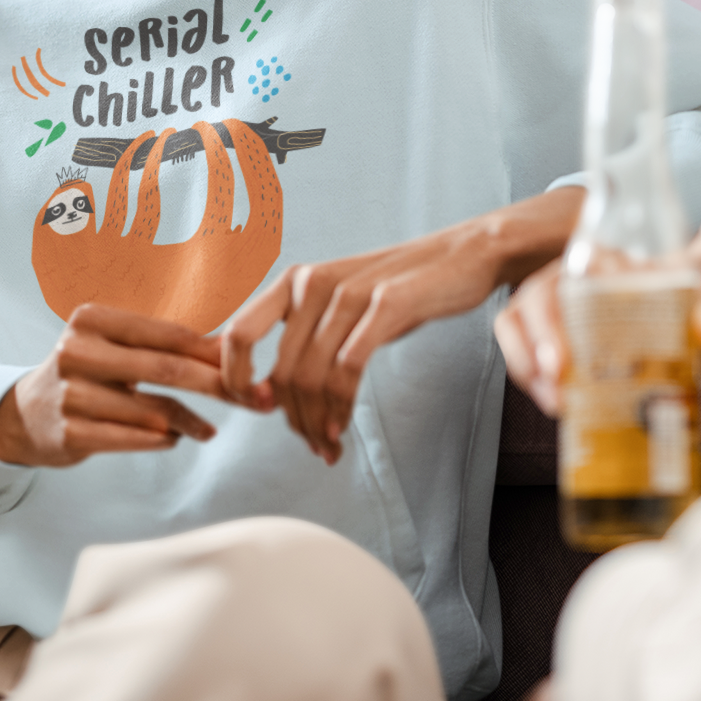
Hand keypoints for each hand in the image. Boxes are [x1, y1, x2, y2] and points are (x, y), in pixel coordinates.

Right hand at [0, 303, 224, 466]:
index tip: (245, 365)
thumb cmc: (88, 371)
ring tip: (210, 429)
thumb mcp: (115, 346)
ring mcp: (70, 394)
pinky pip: (133, 438)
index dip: (211, 351)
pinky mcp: (69, 433)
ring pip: (153, 410)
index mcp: (92, 318)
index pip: (167, 334)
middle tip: (248, 399)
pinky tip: (176, 437)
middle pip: (165, 368)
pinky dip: (162, 439)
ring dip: (191, 422)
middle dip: (215, 385)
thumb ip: (163, 345)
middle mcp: (77, 351)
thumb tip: (229, 348)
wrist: (25, 415)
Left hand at [221, 188, 585, 463]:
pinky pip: (349, 369)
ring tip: (329, 445)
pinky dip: (341, 407)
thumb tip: (274, 396)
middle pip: (280, 370)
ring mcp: (350, 292)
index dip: (237, 382)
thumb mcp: (341, 303)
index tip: (260, 412)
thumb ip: (306, 337)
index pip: (237, 334)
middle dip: (291, 419)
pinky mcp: (387, 304)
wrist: (462, 254)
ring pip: (311, 376)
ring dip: (316, 422)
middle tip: (311, 444)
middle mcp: (312, 281)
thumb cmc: (400, 287)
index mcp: (294, 280)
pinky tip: (343, 428)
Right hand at [494, 195, 700, 416]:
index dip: (553, 317)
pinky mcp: (558, 334)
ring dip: (526, 364)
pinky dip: (535, 379)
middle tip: (558, 381)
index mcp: (605, 258)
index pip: (562, 276)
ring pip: (517, 323)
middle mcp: (571, 275)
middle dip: (536, 343)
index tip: (564, 359)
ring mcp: (559, 304)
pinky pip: (528, 351)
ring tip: (556, 402)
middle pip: (532, 300)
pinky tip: (560, 406)